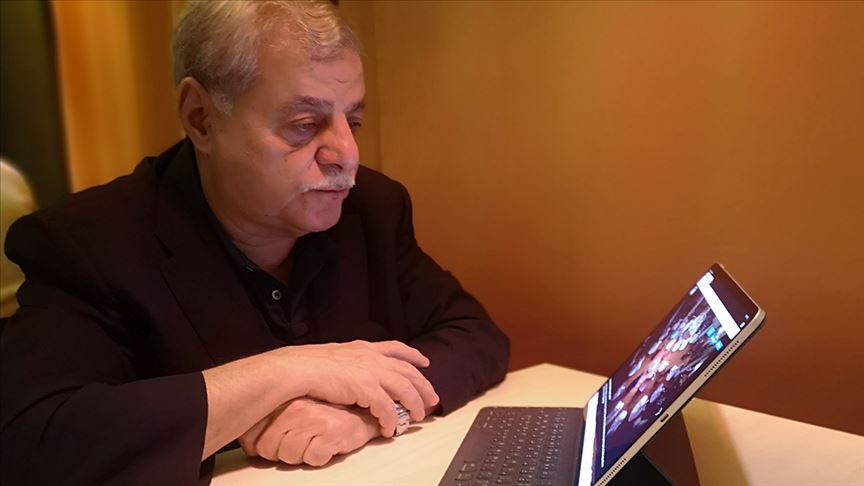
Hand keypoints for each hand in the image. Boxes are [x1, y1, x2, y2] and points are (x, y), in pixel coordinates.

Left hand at [239, 398, 379, 465]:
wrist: (361, 412)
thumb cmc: (326, 414)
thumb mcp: (290, 412)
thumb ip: (268, 423)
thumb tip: (248, 445)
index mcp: (282, 401)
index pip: (252, 436)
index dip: (262, 448)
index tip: (276, 444)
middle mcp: (295, 407)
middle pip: (268, 449)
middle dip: (281, 453)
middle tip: (299, 442)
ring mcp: (313, 418)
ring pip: (288, 456)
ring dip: (301, 455)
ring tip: (314, 442)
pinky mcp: (330, 431)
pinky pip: (312, 459)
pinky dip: (320, 457)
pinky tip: (326, 444)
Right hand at [274, 340, 438, 436]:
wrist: (298, 369)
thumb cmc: (308, 364)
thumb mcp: (334, 355)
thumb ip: (348, 360)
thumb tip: (351, 370)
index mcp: (364, 348)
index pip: (396, 348)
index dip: (413, 355)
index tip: (424, 361)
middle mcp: (372, 357)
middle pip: (408, 370)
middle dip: (423, 385)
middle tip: (432, 398)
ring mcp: (371, 372)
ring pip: (404, 389)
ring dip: (414, 404)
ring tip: (418, 417)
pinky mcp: (367, 389)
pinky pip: (387, 408)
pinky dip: (391, 419)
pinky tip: (390, 428)